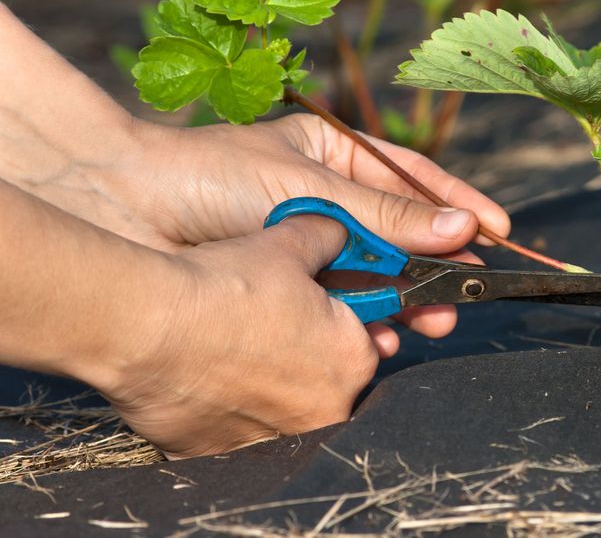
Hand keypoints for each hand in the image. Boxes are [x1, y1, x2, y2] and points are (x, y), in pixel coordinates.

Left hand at [82, 114, 509, 354]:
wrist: (125, 209)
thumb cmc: (212, 176)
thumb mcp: (314, 188)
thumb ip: (388, 217)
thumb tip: (463, 229)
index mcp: (335, 156)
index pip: (414, 180)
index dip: (460, 205)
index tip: (501, 230)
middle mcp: (328, 201)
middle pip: (400, 236)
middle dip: (434, 265)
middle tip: (462, 293)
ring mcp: (309, 245)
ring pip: (374, 275)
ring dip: (402, 300)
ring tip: (427, 322)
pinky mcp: (288, 286)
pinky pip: (339, 305)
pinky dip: (362, 321)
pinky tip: (378, 335)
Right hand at [101, 212, 378, 458]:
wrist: (147, 329)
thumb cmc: (226, 285)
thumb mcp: (289, 243)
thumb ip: (329, 238)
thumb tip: (342, 233)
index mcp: (353, 362)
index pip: (364, 344)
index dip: (335, 323)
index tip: (306, 310)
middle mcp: (324, 412)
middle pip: (326, 384)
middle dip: (303, 360)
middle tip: (262, 330)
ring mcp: (273, 441)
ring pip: (279, 412)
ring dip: (264, 389)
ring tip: (226, 352)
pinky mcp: (220, 457)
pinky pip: (230, 434)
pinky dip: (221, 411)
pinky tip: (199, 380)